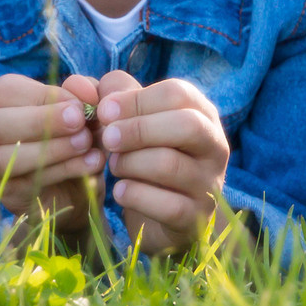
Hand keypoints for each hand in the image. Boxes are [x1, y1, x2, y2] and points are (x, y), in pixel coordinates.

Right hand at [0, 72, 104, 239]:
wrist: (83, 182)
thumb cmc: (79, 134)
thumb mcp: (87, 109)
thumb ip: (85, 91)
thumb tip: (81, 88)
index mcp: (1, 101)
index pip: (6, 90)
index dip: (44, 95)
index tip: (79, 106)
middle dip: (40, 121)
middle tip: (78, 121)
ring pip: (5, 157)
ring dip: (51, 149)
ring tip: (85, 143)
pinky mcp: (6, 191)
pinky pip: (25, 182)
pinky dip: (62, 171)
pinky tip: (89, 164)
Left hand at [95, 70, 234, 255]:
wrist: (166, 214)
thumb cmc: (147, 155)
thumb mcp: (134, 121)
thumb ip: (114, 96)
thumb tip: (90, 89)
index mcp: (202, 115)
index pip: (178, 94)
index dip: (136, 99)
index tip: (103, 111)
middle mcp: (215, 147)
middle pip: (186, 125)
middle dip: (137, 129)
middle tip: (107, 138)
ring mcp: (209, 184)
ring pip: (169, 165)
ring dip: (129, 163)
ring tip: (114, 166)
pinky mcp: (196, 217)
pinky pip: (166, 205)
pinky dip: (134, 195)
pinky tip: (119, 192)